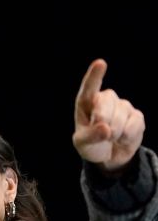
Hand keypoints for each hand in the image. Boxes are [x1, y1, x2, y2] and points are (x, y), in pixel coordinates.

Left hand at [73, 58, 144, 172]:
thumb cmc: (91, 146)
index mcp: (86, 104)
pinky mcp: (136, 116)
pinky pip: (134, 124)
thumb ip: (90, 136)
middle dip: (102, 118)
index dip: (94, 76)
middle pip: (106, 101)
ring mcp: (122, 106)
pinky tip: (121, 139)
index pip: (89, 88)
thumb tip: (106, 128)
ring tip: (109, 138)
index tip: (100, 63)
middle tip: (102, 133)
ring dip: (114, 132)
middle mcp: (104, 100)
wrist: (108, 157)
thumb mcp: (82, 144)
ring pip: (120, 114)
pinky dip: (126, 136)